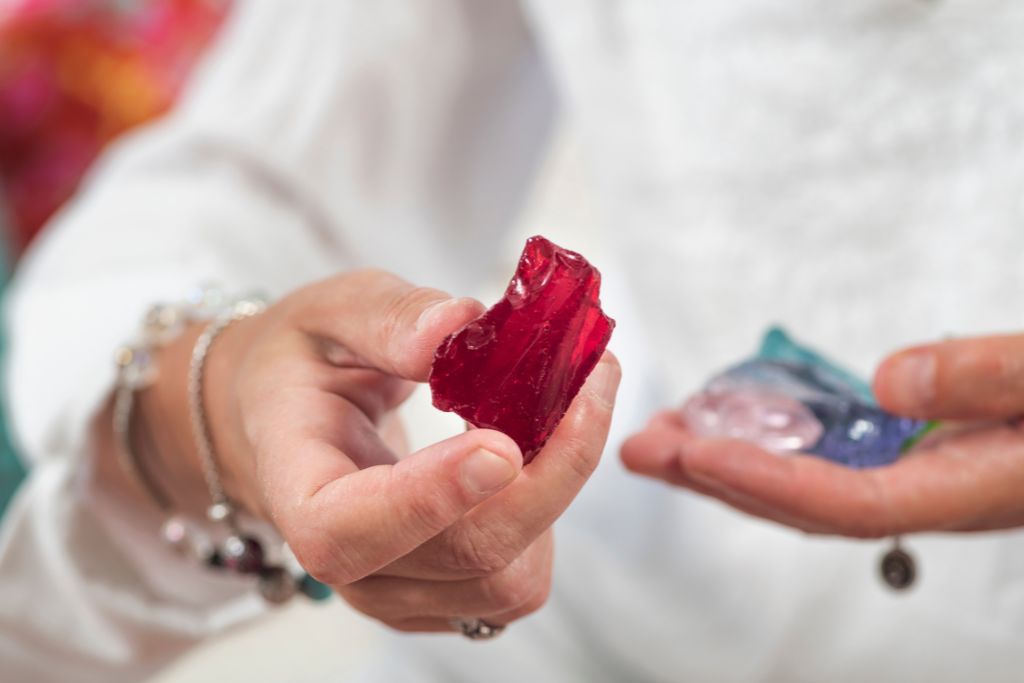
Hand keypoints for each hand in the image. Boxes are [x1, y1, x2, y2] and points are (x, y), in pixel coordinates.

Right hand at [138, 269, 619, 630]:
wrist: (291, 419)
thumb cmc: (303, 364)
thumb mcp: (327, 313)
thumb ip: (385, 317)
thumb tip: (457, 326)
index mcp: (297, 488)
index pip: (346, 529)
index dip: (429, 498)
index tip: (502, 444)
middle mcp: (349, 563)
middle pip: (463, 556)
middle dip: (549, 473)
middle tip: (592, 380)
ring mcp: (399, 591)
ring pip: (509, 579)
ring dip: (559, 489)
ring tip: (569, 406)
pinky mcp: (445, 594)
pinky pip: (521, 578)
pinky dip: (552, 512)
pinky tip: (545, 448)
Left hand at [620, 334, 1023, 537]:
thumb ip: (990, 378)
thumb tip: (890, 382)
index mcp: (965, 488)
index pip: (844, 501)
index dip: (764, 480)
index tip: (694, 451)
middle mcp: (930, 493)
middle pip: (803, 503)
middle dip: (717, 479)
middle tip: (643, 450)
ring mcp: (920, 476)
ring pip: (806, 482)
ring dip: (731, 460)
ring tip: (666, 433)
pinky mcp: (918, 451)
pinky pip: (829, 458)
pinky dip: (772, 441)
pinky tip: (736, 417)